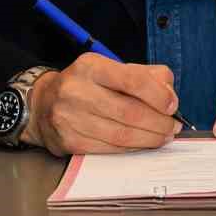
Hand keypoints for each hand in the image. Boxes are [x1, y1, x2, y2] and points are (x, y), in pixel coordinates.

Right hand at [23, 52, 181, 154]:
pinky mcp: (69, 142)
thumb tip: (169, 96)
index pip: (132, 80)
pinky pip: (109, 149)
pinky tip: (142, 144)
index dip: (157, 95)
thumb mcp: (113, 69)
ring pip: (120, 135)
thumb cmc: (88, 85)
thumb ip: (146, 76)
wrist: (43, 105)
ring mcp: (70, 118)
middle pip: (129, 112)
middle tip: (172, 127)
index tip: (172, 106)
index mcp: (91, 66)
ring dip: (149, 139)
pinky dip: (131, 148)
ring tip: (162, 137)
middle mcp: (77, 91)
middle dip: (158, 123)